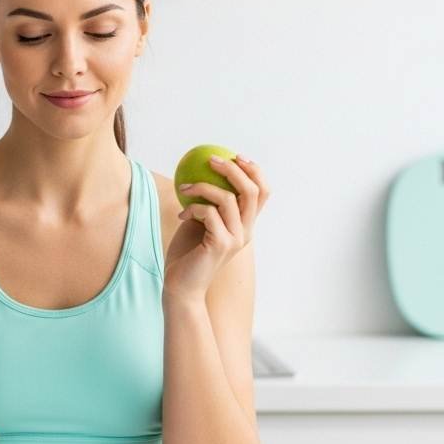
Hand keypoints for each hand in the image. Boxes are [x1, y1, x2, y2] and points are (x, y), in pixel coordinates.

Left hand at [164, 154, 270, 300]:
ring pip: (227, 198)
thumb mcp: (200, 222)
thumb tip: (204, 171)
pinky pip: (209, 213)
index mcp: (245, 225)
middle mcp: (246, 231)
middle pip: (252, 190)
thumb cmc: (187, 254)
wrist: (181, 286)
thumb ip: (209, 203)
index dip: (254, 171)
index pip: (262, 192)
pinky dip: (193, 208)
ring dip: (202, 188)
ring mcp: (236, 239)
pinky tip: (181, 215)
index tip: (235, 157)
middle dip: (232, 169)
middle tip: (211, 160)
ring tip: (184, 189)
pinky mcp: (220, 244)